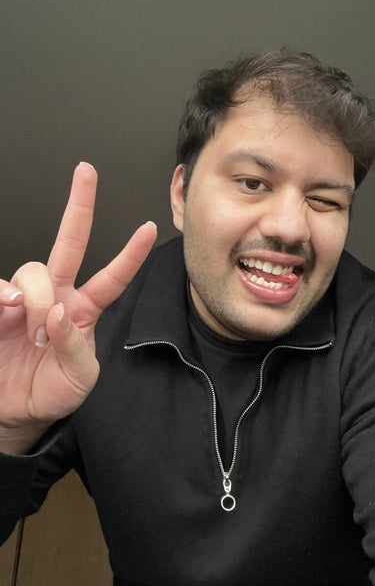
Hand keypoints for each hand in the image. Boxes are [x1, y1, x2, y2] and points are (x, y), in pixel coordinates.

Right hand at [0, 162, 156, 450]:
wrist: (14, 412)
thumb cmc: (52, 392)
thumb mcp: (79, 379)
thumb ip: (75, 348)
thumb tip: (59, 313)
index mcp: (83, 311)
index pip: (111, 278)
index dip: (129, 255)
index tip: (148, 228)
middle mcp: (54, 296)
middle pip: (68, 245)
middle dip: (79, 207)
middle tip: (86, 173)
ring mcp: (23, 300)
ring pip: (31, 272)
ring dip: (35, 297)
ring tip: (34, 331)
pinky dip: (2, 298)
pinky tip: (8, 311)